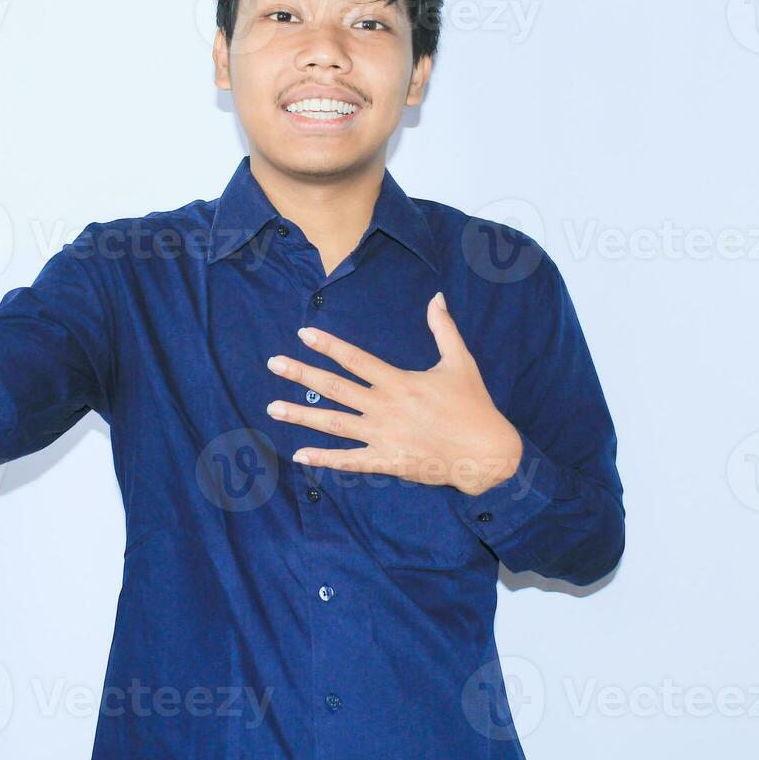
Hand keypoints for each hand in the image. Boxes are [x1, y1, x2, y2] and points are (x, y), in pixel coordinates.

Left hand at [265, 291, 523, 495]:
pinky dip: (324, 458)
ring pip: (333, 423)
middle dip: (301, 374)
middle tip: (273, 364)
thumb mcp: (460, 363)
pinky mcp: (386, 461)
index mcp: (399, 381)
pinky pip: (349, 460)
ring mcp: (382, 436)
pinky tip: (300, 454)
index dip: (328, 346)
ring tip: (273, 408)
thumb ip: (444, 329)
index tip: (304, 334)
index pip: (355, 359)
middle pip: (334, 387)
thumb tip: (436, 298)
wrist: (485, 453)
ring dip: (302, 414)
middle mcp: (384, 407)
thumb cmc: (474, 406)